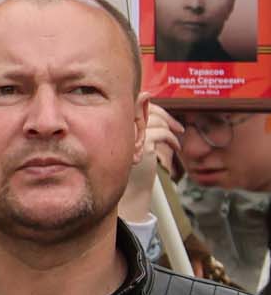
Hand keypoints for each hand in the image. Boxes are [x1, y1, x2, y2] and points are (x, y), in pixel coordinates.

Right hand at [126, 104, 181, 220]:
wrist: (132, 190)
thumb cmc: (134, 168)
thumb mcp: (136, 143)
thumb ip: (140, 126)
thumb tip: (150, 110)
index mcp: (118, 124)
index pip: (135, 104)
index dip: (149, 105)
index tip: (163, 113)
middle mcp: (121, 127)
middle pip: (147, 109)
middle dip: (165, 115)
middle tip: (177, 127)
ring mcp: (131, 134)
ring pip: (157, 120)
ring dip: (170, 129)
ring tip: (176, 139)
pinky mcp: (142, 144)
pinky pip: (162, 133)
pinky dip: (173, 139)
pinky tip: (175, 146)